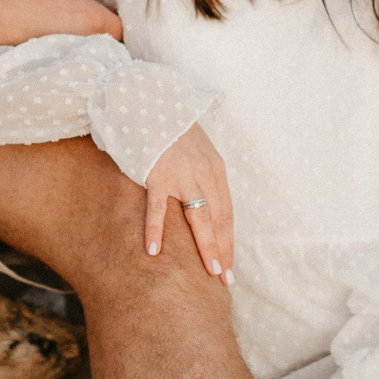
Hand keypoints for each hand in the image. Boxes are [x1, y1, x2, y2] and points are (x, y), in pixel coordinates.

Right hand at [143, 124, 233, 283]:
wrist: (148, 100)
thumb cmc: (170, 127)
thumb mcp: (196, 149)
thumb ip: (201, 174)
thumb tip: (202, 202)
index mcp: (215, 169)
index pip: (226, 212)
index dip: (228, 239)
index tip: (229, 265)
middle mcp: (204, 173)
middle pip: (218, 218)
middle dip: (223, 250)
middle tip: (226, 278)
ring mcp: (181, 174)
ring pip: (199, 216)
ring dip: (207, 245)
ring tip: (210, 271)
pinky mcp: (157, 173)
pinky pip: (158, 207)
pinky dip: (156, 230)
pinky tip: (154, 251)